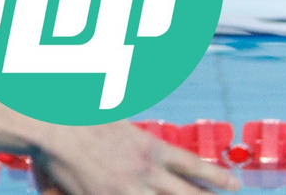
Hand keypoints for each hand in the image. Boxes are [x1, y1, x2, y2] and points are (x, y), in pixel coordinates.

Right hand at [30, 124, 237, 194]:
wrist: (50, 124)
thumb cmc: (76, 110)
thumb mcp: (110, 107)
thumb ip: (127, 117)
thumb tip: (132, 101)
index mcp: (148, 146)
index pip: (192, 165)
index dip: (216, 177)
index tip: (235, 184)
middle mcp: (146, 171)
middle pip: (190, 194)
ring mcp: (129, 189)